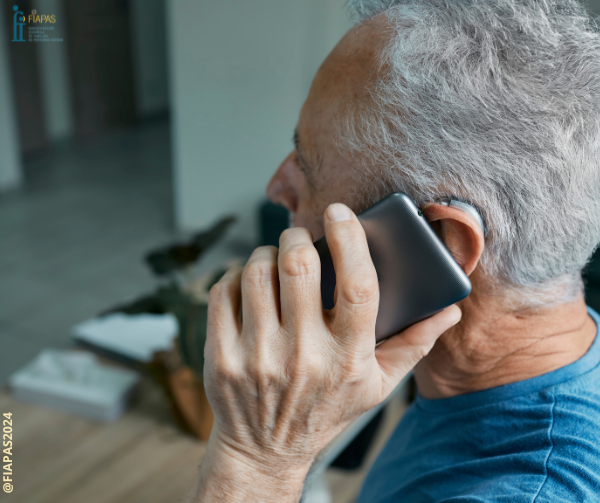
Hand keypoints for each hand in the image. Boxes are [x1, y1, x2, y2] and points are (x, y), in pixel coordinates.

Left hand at [195, 203, 461, 501]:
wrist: (266, 449)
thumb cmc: (326, 410)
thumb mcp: (377, 386)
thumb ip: (414, 344)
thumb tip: (448, 310)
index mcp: (349, 358)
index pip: (357, 285)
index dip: (350, 239)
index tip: (340, 212)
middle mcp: (304, 356)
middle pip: (298, 265)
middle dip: (297, 238)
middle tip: (299, 239)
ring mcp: (258, 357)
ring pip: (257, 271)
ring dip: (265, 254)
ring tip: (273, 262)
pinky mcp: (222, 357)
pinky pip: (225, 291)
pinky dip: (235, 275)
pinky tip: (248, 284)